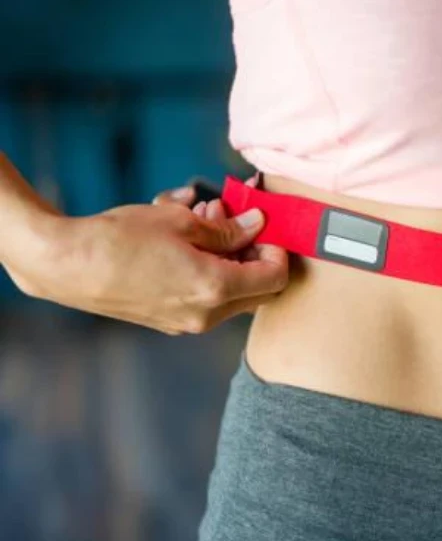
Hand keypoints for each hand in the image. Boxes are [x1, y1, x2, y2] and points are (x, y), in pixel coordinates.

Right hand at [5, 185, 288, 334]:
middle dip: (253, 252)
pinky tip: (184, 241)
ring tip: (202, 217)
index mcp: (215, 290)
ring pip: (231, 293)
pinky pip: (205, 298)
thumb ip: (227, 229)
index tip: (263, 226)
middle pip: (259, 290)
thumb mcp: (179, 222)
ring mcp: (186, 324)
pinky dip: (206, 271)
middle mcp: (206, 315)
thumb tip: (256, 226)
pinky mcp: (168, 322)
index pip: (276, 277)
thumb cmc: (119, 239)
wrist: (65, 265)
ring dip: (228, 257)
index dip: (277, 249)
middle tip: (233, 219)